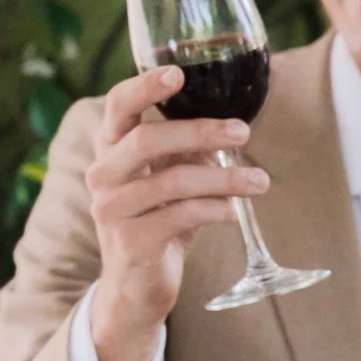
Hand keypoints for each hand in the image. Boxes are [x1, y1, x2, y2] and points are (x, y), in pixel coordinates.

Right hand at [84, 67, 266, 360]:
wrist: (135, 287)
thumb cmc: (157, 221)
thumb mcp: (168, 180)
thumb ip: (186, 151)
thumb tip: (230, 123)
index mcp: (108, 149)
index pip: (117, 106)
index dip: (144, 86)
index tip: (178, 73)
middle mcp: (101, 175)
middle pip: (147, 140)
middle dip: (200, 131)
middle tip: (242, 130)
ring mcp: (111, 209)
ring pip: (172, 181)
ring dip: (223, 178)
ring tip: (259, 180)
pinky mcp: (130, 241)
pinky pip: (180, 216)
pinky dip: (215, 209)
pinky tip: (236, 211)